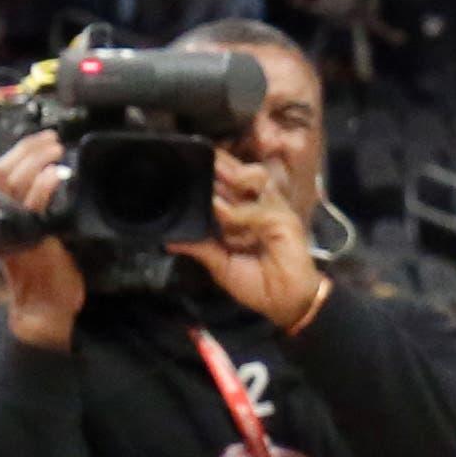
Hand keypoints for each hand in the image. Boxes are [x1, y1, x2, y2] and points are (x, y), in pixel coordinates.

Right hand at [0, 132, 85, 352]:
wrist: (45, 310)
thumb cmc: (48, 275)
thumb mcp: (44, 234)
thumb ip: (42, 210)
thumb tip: (57, 180)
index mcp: (3, 218)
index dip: (18, 152)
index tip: (41, 139)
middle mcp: (1, 221)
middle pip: (0, 173)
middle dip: (26, 150)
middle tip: (52, 141)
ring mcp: (12, 229)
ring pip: (11, 183)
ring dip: (35, 161)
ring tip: (57, 152)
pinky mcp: (28, 239)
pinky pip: (31, 205)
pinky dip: (44, 185)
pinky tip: (57, 175)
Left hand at [168, 155, 325, 333]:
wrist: (284, 302)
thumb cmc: (258, 284)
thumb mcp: (221, 265)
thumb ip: (200, 248)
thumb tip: (170, 239)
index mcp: (245, 215)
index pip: (231, 185)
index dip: (217, 172)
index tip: (196, 159)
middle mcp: (260, 207)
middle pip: (244, 174)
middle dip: (224, 163)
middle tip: (202, 153)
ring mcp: (274, 211)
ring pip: (257, 179)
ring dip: (235, 175)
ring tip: (215, 173)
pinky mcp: (285, 221)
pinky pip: (258, 210)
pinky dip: (239, 212)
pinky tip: (222, 212)